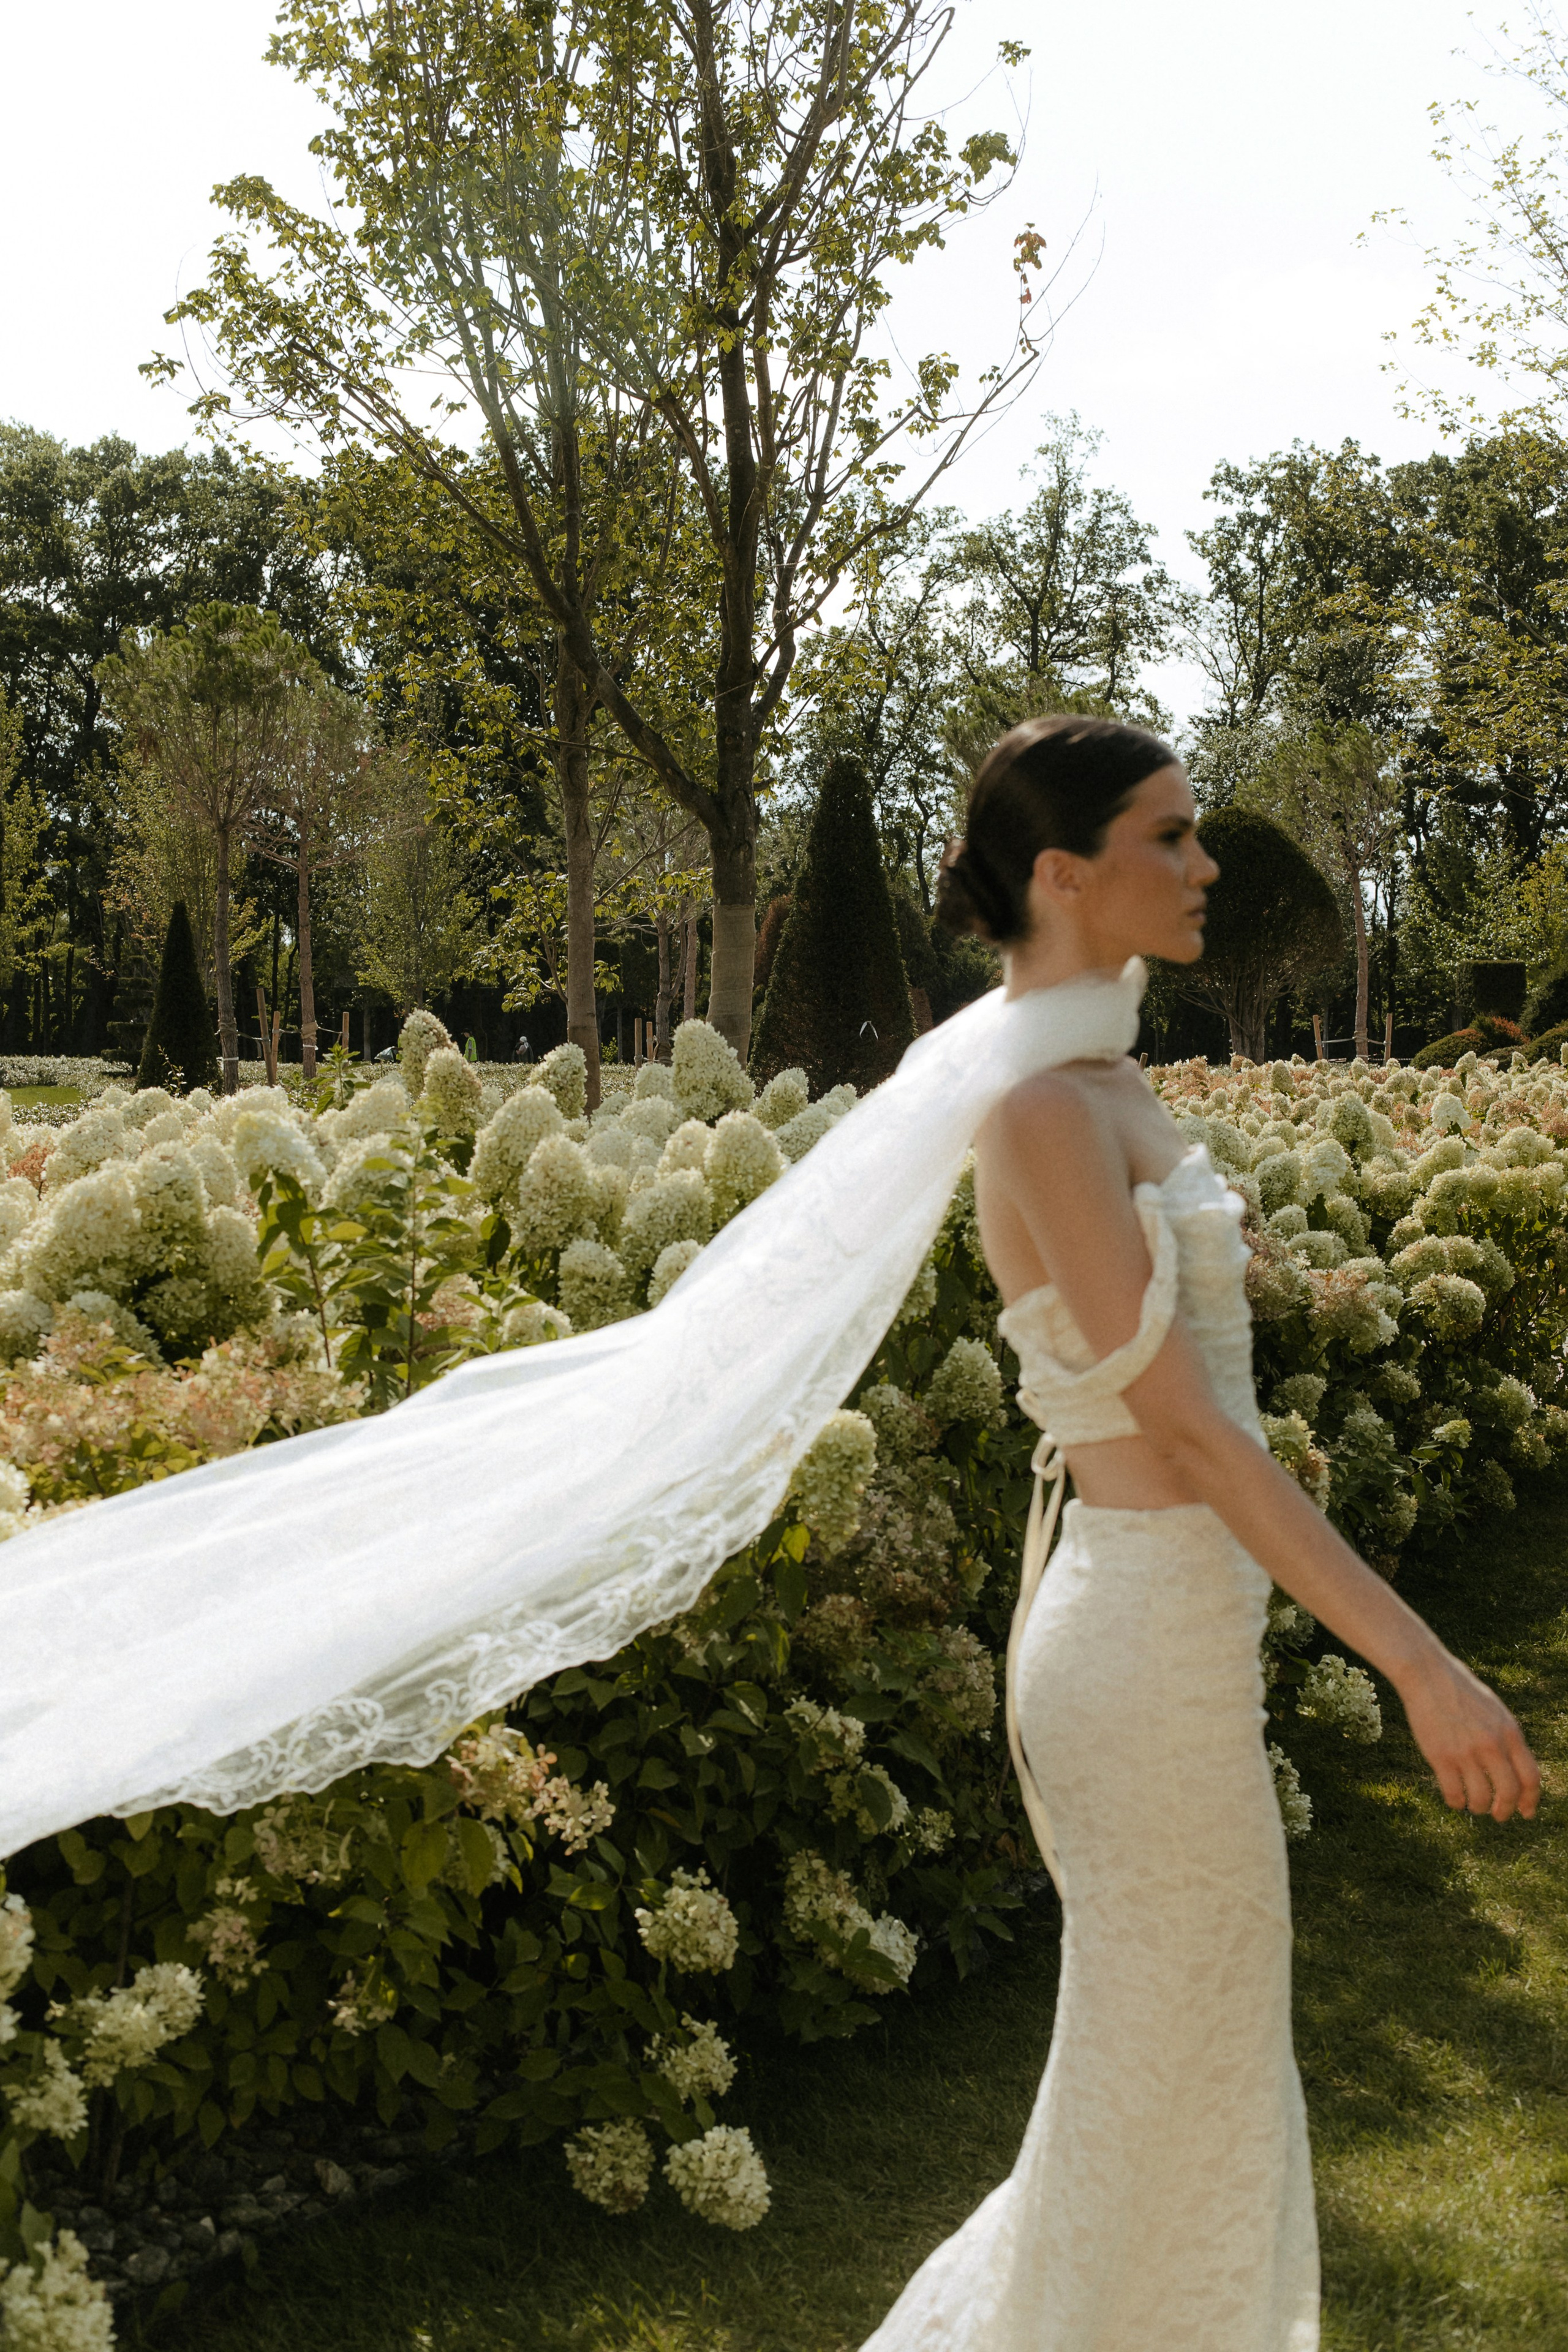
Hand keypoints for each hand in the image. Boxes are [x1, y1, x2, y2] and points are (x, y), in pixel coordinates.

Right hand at [1396, 1649, 1541, 1821]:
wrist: (1427, 1674)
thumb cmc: (1461, 1691)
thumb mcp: (1495, 1712)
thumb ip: (1507, 1739)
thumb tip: (1515, 1773)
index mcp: (1510, 1732)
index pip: (1530, 1777)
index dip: (1530, 1801)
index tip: (1526, 1813)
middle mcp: (1492, 1744)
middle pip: (1509, 1793)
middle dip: (1505, 1810)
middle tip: (1498, 1815)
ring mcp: (1466, 1751)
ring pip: (1481, 1798)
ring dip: (1479, 1807)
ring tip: (1474, 1804)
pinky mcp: (1440, 1757)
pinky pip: (1454, 1794)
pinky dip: (1456, 1803)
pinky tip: (1455, 1799)